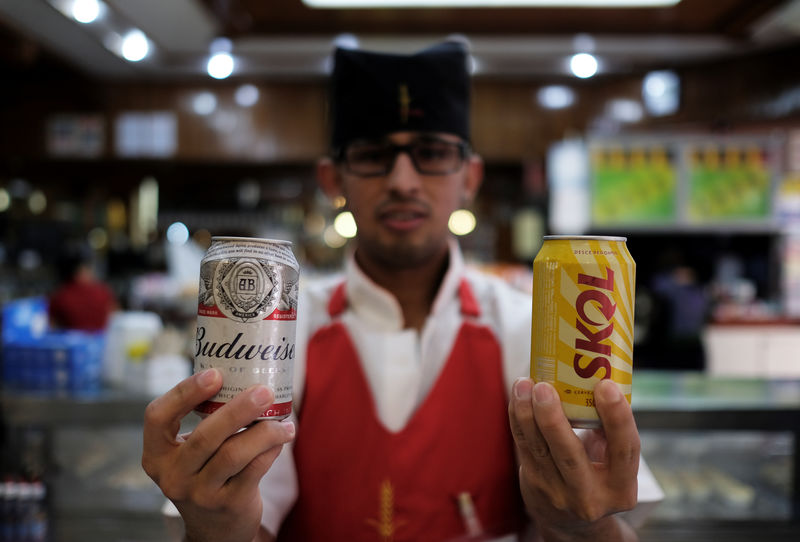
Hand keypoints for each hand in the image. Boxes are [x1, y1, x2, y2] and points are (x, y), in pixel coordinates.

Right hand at [142, 369, 294, 541]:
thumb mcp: (190, 454)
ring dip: (264, 431)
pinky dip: (271, 449)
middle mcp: (173, 475)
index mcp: (157, 455)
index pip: (157, 417)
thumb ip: (205, 423)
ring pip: (234, 454)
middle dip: (238, 410)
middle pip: (205, 436)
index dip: (184, 392)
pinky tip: (282, 437)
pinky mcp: (228, 505)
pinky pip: (254, 470)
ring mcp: (199, 493)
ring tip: (284, 420)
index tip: (215, 374)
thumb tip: (247, 373)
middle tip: (263, 391)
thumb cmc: (206, 474)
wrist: (214, 530)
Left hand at [508, 378, 638, 540]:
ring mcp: (558, 493)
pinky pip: (524, 446)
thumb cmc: (599, 475)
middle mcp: (590, 496)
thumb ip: (612, 431)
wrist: (572, 521)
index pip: (625, 450)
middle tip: (544, 386)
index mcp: (621, 488)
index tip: (605, 385)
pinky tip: (518, 396)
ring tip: (524, 384)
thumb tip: (600, 376)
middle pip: (570, 455)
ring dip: (527, 413)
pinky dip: (519, 418)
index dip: (617, 417)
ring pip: (539, 449)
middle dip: (554, 419)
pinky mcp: (534, 484)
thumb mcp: (616, 463)